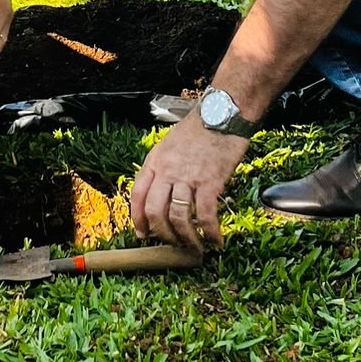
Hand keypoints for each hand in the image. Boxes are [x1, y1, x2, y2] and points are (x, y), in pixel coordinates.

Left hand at [130, 110, 249, 251]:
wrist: (223, 113)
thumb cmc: (200, 127)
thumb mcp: (170, 142)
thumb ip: (164, 166)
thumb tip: (162, 192)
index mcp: (156, 161)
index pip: (137, 195)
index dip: (138, 219)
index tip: (142, 234)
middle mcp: (168, 170)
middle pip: (155, 211)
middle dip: (162, 234)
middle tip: (172, 244)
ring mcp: (188, 177)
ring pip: (178, 218)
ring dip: (186, 239)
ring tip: (195, 248)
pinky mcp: (210, 182)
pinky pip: (205, 215)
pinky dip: (210, 232)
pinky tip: (216, 240)